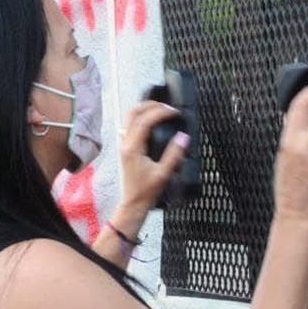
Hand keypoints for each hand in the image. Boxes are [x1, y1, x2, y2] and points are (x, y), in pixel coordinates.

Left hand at [117, 100, 187, 214]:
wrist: (134, 203)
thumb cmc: (146, 191)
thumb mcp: (164, 173)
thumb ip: (174, 154)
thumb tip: (184, 137)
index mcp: (133, 148)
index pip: (145, 121)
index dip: (161, 112)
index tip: (174, 112)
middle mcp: (125, 143)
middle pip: (133, 112)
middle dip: (150, 105)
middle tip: (167, 107)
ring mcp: (123, 144)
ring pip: (129, 117)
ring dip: (145, 109)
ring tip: (162, 110)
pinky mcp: (126, 147)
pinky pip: (130, 125)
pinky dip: (141, 117)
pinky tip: (153, 121)